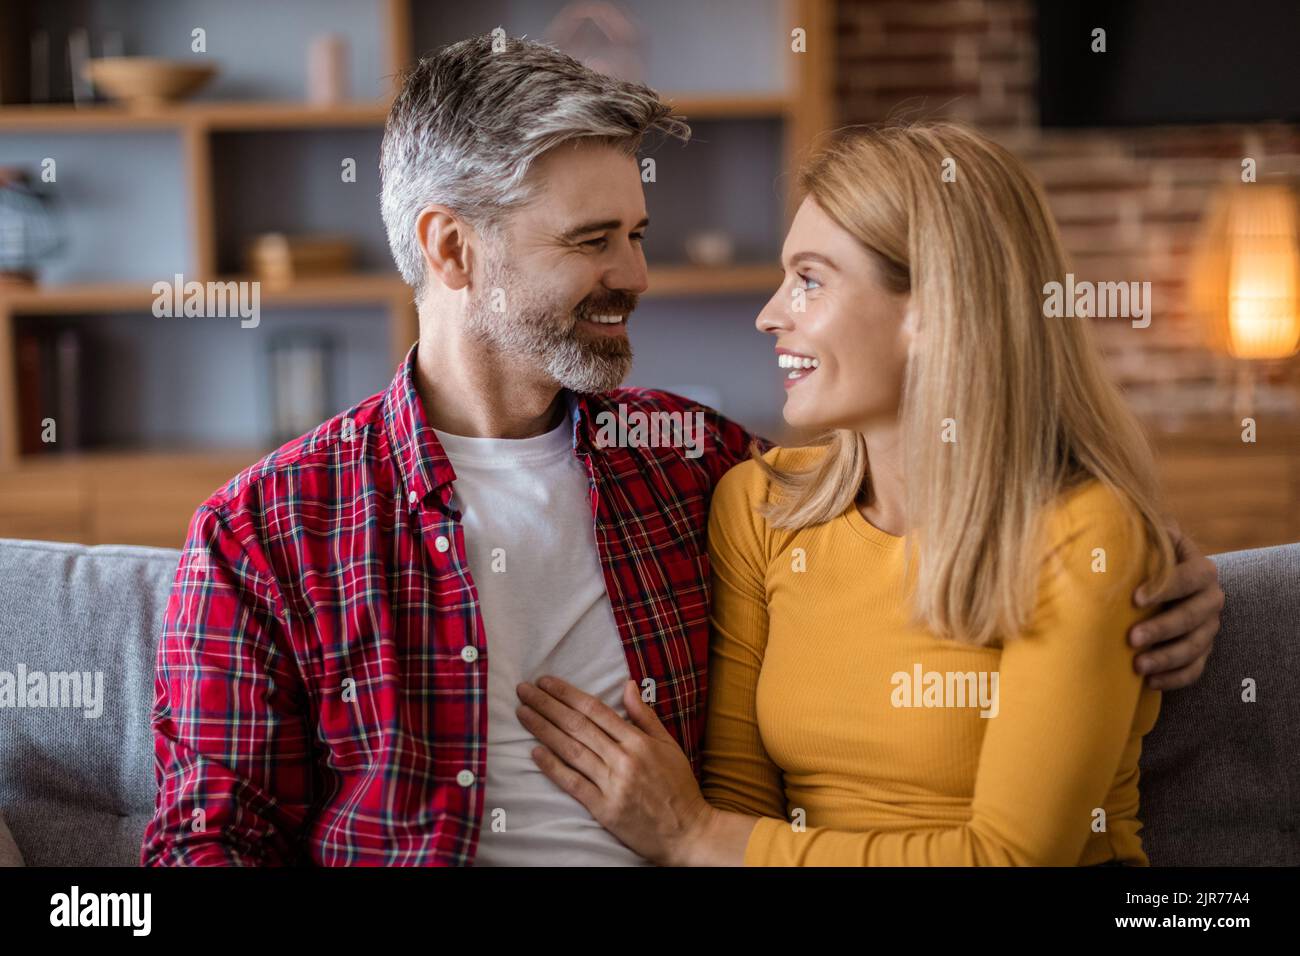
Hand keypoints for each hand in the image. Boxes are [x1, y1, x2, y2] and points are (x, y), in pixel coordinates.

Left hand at [515, 676, 714, 865]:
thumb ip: (645, 716)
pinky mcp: (604, 809)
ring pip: (571, 750)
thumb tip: (628, 685)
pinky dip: (553, 767)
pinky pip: (573, 783)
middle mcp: (623, 759)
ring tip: (523, 713)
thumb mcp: (668, 746)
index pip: (595, 710)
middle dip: (548, 705)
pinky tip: (535, 752)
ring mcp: (612, 784)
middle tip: (524, 690)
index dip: (567, 694)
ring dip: (543, 729)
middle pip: (577, 726)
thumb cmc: (679, 787)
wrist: (688, 832)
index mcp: (639, 741)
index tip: (546, 682)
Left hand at [1129, 524, 1222, 689]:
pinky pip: (1195, 670)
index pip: (1190, 577)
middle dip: (1162, 628)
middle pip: (1193, 616)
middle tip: (1131, 638)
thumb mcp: (1147, 541)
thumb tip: (1112, 522)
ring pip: (1195, 647)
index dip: (1165, 587)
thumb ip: (1139, 534)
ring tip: (1137, 666)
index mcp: (1201, 569)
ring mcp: (1209, 627)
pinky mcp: (1202, 650)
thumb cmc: (1145, 558)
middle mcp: (1211, 598)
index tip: (1134, 598)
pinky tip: (1150, 682)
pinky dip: (1174, 678)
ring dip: (1166, 658)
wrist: (1157, 582)